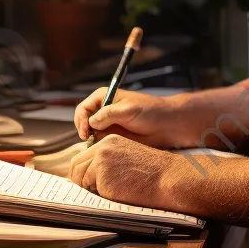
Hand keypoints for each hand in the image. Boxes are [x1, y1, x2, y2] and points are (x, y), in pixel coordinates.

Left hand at [70, 134, 248, 226]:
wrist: (169, 177)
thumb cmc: (153, 172)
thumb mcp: (129, 158)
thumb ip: (109, 161)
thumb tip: (89, 177)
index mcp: (109, 142)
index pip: (83, 156)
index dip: (79, 171)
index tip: (81, 183)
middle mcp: (102, 148)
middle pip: (76, 167)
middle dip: (78, 181)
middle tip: (85, 193)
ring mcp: (101, 163)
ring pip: (82, 181)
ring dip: (92, 190)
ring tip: (111, 194)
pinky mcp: (103, 178)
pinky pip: (94, 192)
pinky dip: (102, 198)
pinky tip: (117, 196)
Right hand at [73, 87, 195, 147]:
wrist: (167, 125)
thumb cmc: (150, 111)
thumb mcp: (129, 109)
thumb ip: (108, 114)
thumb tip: (91, 122)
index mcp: (104, 97)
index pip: (83, 108)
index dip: (81, 120)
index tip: (86, 132)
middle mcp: (103, 110)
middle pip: (83, 122)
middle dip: (84, 132)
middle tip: (90, 141)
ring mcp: (108, 124)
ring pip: (91, 134)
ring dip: (91, 141)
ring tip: (98, 147)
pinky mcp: (114, 137)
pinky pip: (100, 143)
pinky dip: (99, 147)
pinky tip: (104, 150)